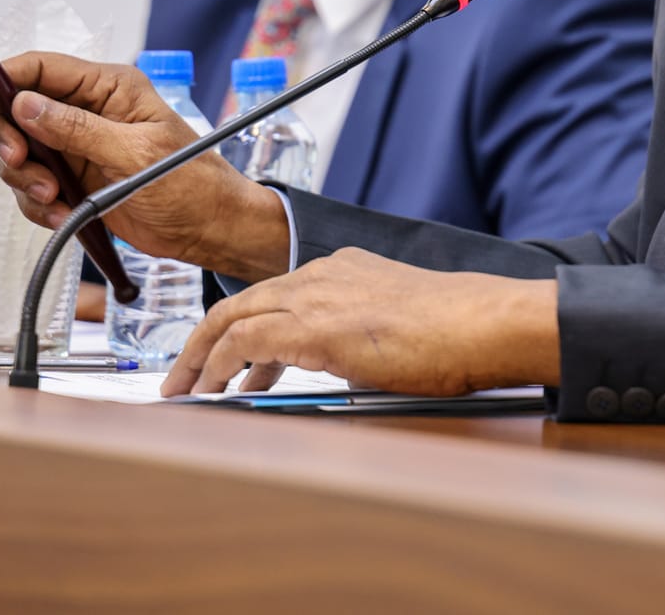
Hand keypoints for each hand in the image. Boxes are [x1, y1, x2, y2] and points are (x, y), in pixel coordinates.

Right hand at [0, 52, 289, 281]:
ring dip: (25, 180)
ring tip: (55, 201)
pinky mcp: (74, 180)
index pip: (40, 69)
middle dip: (9, 140)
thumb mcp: (137, 154)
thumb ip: (79, 129)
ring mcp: (78, 146)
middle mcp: (88, 111)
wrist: (209, 230)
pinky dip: (39, 205)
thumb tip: (25, 104)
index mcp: (109, 88)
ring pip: (19, 152)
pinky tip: (63, 217)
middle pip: (15, 110)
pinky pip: (33, 187)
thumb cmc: (191, 184)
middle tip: (20, 165)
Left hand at [159, 248, 560, 397]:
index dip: (239, 332)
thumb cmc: (458, 332)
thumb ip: (359, 340)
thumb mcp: (395, 328)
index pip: (271, 297)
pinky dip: (219, 368)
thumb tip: (344, 371)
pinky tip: (211, 393)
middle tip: (181, 380)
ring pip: (231, 319)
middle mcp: (321, 275)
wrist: (483, 323)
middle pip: (237, 304)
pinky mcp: (315, 330)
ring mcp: (315, 298)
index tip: (227, 366)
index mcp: (342, 270)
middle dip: (200, 346)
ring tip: (186, 393)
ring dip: (200, 360)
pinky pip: (245, 344)